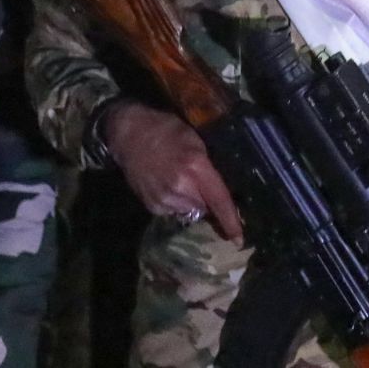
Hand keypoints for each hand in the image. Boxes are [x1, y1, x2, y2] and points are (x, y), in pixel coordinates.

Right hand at [101, 102, 243, 242]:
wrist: (129, 134)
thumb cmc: (166, 130)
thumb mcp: (195, 141)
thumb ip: (209, 166)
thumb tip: (224, 188)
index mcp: (195, 168)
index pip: (219, 201)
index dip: (231, 221)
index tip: (239, 239)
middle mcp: (181, 188)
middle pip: (206, 208)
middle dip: (209, 201)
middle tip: (201, 184)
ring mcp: (164, 199)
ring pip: (190, 210)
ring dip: (191, 201)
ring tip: (181, 181)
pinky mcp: (152, 206)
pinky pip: (173, 210)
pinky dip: (176, 202)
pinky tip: (168, 185)